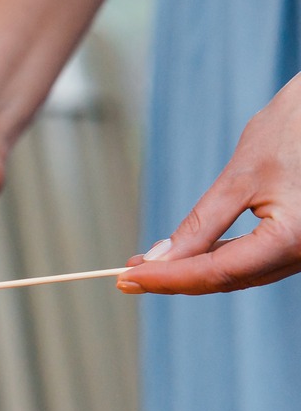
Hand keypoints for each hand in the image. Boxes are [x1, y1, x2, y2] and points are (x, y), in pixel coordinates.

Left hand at [119, 73, 300, 294]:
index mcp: (292, 240)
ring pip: (242, 274)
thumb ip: (201, 224)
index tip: (127, 278)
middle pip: (229, 280)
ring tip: (150, 265)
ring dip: (196, 271)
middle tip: (129, 275)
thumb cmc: (295, 130)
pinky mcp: (300, 239)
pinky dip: (222, 258)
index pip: (217, 273)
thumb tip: (160, 257)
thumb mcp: (240, 178)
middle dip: (177, 278)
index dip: (168, 279)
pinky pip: (256, 259)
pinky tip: (189, 253)